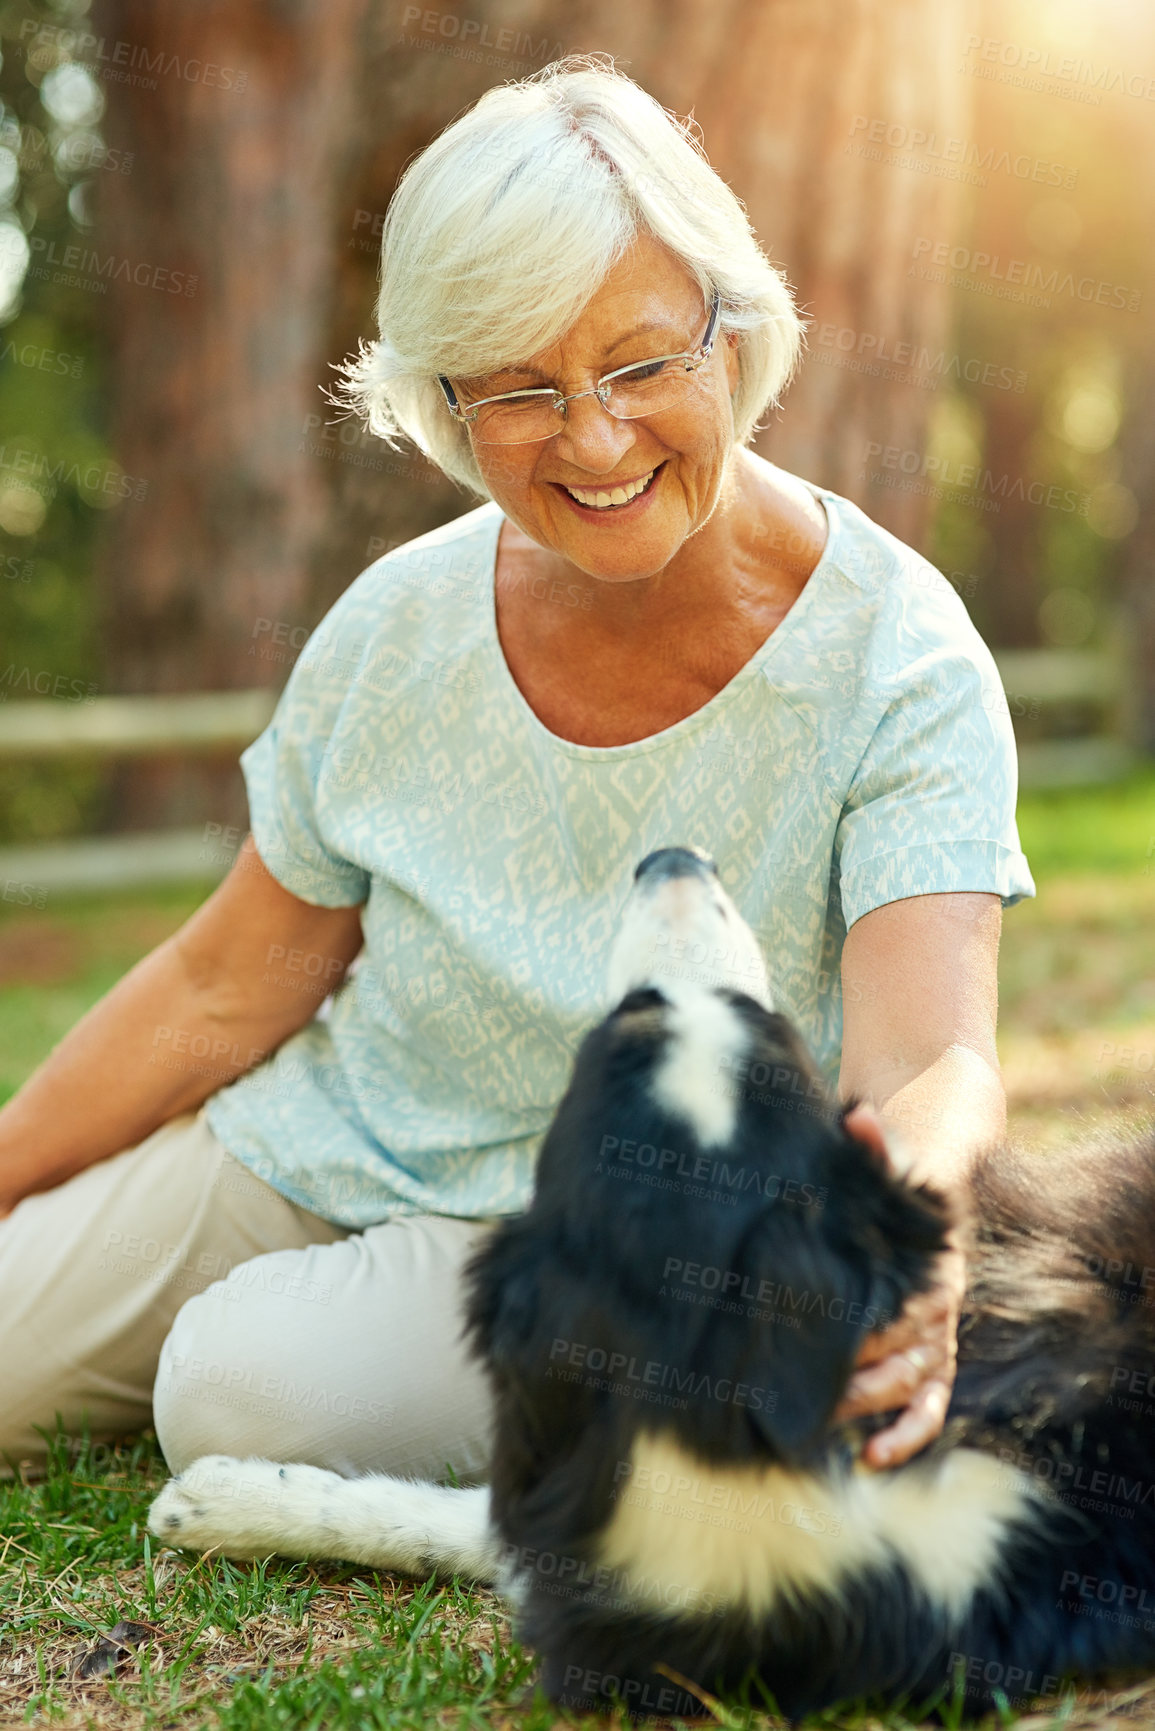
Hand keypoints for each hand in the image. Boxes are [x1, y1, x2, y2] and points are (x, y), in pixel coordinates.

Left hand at [831, 1104, 966, 1467]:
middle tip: (808, 1400)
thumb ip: (872, 1140)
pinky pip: (931, 1405)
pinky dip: (909, 1435)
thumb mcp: (883, 1159)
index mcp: (921, 1266)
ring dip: (881, 1417)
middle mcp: (934, 1307)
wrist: (932, 1186)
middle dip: (859, 1384)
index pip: (894, 1312)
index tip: (815, 1349)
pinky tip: (872, 1457)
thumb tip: (858, 1116)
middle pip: (902, 1358)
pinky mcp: (932, 1356)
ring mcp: (936, 1336)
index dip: (860, 1336)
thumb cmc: (892, 1182)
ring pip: (916, 1388)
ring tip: (840, 1440)